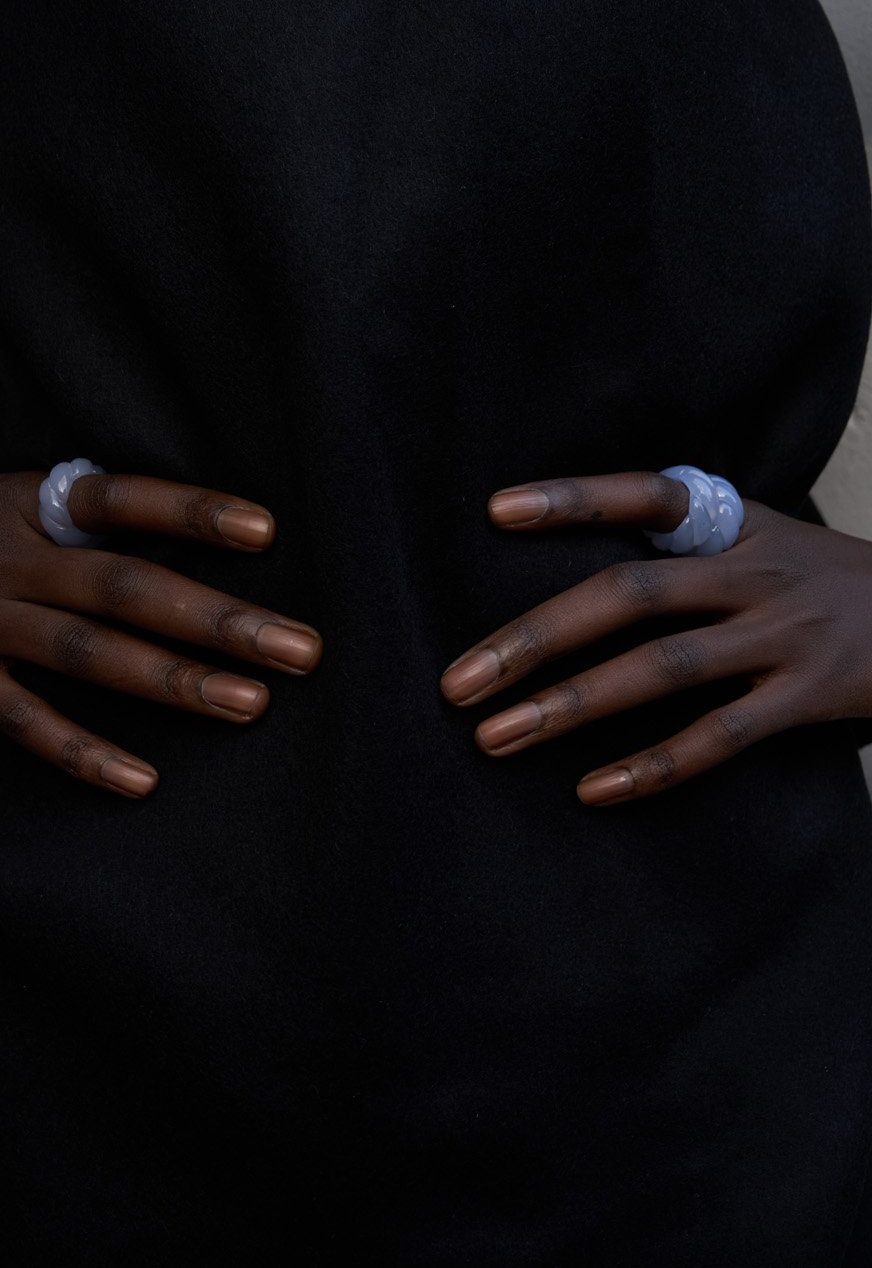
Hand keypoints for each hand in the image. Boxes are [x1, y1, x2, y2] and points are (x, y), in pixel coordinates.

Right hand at [0, 448, 321, 798]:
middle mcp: (8, 559)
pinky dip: (84, 754)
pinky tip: (142, 780)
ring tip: (250, 704)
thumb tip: (189, 533)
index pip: (118, 498)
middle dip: (217, 620)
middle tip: (299, 647)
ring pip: (87, 656)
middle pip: (123, 587)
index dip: (189, 513)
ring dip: (174, 682)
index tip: (264, 531)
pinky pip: (25, 722)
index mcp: (27, 503)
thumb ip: (84, 516)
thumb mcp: (6, 492)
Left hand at [439, 471, 871, 805]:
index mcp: (736, 523)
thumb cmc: (826, 583)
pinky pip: (719, 737)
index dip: (574, 499)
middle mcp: (755, 571)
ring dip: (570, 706)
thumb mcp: (766, 539)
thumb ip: (687, 545)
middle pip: (631, 594)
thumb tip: (578, 576)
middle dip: (535, 637)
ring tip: (494, 737)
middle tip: (457, 680)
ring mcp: (784, 635)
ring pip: (662, 670)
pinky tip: (592, 790)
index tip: (496, 511)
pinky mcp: (809, 698)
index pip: (646, 494)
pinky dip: (652, 766)